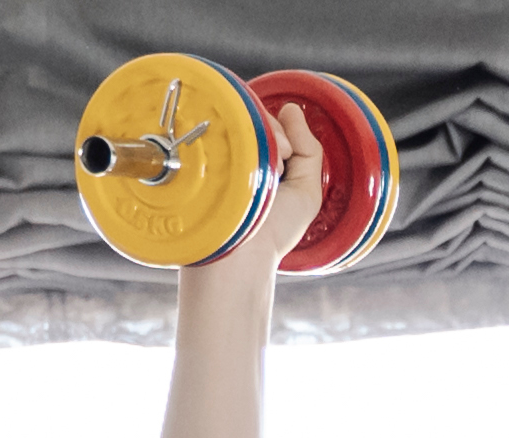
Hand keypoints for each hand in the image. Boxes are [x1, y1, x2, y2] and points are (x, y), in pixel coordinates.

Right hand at [205, 99, 321, 284]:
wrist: (240, 258)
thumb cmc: (273, 233)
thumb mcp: (307, 192)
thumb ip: (309, 150)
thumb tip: (292, 108)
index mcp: (258, 160)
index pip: (271, 121)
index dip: (285, 131)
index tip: (288, 155)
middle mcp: (236, 153)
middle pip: (257, 115)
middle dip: (277, 135)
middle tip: (278, 167)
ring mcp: (217, 153)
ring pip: (241, 118)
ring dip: (260, 139)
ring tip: (262, 172)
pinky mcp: (200, 154)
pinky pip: (220, 126)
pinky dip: (239, 139)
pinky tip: (244, 165)